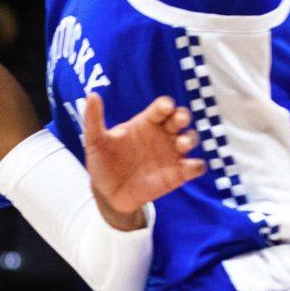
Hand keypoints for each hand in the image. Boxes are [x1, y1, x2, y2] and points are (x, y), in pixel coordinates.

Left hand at [82, 91, 200, 225]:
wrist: (108, 195)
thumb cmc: (102, 163)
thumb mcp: (95, 142)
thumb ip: (94, 119)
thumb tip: (92, 95)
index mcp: (146, 123)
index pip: (161, 108)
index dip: (166, 105)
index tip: (165, 107)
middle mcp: (162, 135)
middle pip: (179, 119)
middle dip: (182, 116)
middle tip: (179, 120)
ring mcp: (171, 154)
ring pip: (190, 139)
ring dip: (190, 138)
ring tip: (181, 143)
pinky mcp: (177, 174)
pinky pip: (194, 167)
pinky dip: (197, 166)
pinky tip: (190, 167)